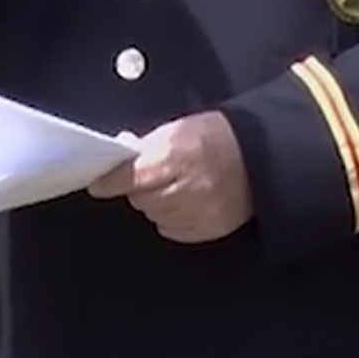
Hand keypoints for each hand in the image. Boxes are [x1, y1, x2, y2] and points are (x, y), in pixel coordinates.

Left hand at [87, 111, 252, 242]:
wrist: (261, 155)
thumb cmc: (217, 136)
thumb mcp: (178, 128)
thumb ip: (147, 146)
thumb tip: (118, 161)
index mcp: (174, 153)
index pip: (129, 176)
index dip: (110, 181)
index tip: (98, 184)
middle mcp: (185, 185)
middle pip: (140, 199)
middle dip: (140, 189)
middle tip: (153, 177)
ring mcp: (199, 210)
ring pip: (155, 215)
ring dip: (156, 204)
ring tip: (173, 186)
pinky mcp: (208, 228)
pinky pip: (172, 229)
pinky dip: (171, 217)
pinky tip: (185, 201)